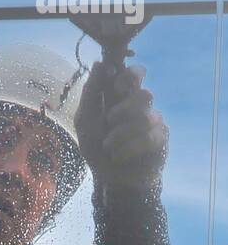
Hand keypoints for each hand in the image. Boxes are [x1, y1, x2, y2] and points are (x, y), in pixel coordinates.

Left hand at [74, 61, 167, 192]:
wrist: (110, 181)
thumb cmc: (98, 149)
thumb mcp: (85, 121)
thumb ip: (91, 93)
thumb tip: (99, 63)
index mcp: (122, 99)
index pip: (134, 75)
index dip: (129, 75)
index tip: (116, 86)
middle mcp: (140, 107)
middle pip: (144, 94)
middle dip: (124, 108)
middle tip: (110, 119)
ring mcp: (152, 122)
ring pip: (145, 117)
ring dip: (121, 133)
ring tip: (109, 146)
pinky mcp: (160, 140)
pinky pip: (148, 136)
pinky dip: (128, 147)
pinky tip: (118, 155)